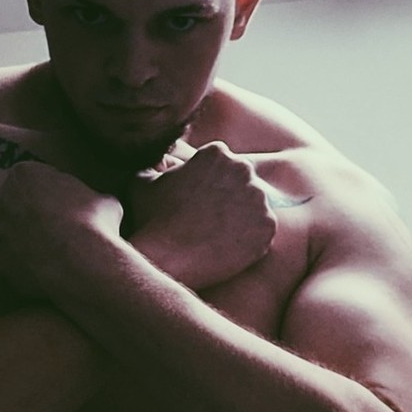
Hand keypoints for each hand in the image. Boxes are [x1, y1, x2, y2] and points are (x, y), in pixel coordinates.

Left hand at [0, 163, 123, 299]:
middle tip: (54, 227)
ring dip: (23, 238)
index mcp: (24, 173)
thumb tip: (99, 203)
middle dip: (30, 212)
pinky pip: (7, 258)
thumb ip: (89, 196)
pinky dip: (20, 262)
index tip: (64, 204)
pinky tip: (42, 268)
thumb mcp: (104, 199)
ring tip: (49, 250)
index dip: (50, 191)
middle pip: (15, 202)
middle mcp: (2, 196)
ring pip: (8, 230)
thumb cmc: (95, 224)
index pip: (34, 178)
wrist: (83, 263)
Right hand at [125, 142, 276, 289]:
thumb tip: (162, 162)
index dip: (210, 180)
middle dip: (230, 195)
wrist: (167, 258)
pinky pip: (263, 231)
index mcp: (217, 153)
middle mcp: (243, 170)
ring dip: (241, 217)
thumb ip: (156, 165)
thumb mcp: (142, 181)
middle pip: (242, 181)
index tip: (200, 197)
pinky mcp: (268, 227)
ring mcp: (259, 199)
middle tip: (210, 217)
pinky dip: (250, 240)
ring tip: (218, 235)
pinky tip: (228, 248)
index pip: (221, 162)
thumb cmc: (151, 219)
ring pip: (254, 206)